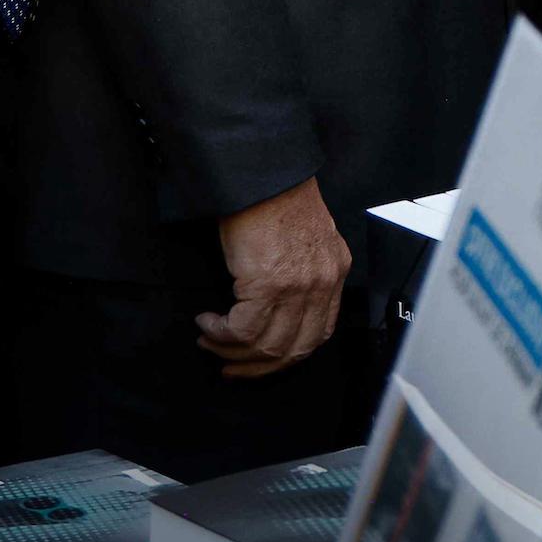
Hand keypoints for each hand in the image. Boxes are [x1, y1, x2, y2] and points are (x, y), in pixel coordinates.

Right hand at [200, 177, 347, 377]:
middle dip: (258, 365)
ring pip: (267, 345)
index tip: (262, 359)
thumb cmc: (276, 199)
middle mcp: (322, 284)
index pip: (319, 332)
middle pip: (294, 348)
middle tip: (231, 365)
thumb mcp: (304, 238)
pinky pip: (243, 329)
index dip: (288, 354)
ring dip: (232, 351)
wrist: (264, 176)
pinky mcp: (268, 285)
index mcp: (334, 272)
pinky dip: (220, 333)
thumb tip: (274, 305)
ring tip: (211, 340)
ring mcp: (297, 287)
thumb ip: (302, 272)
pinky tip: (208, 322)